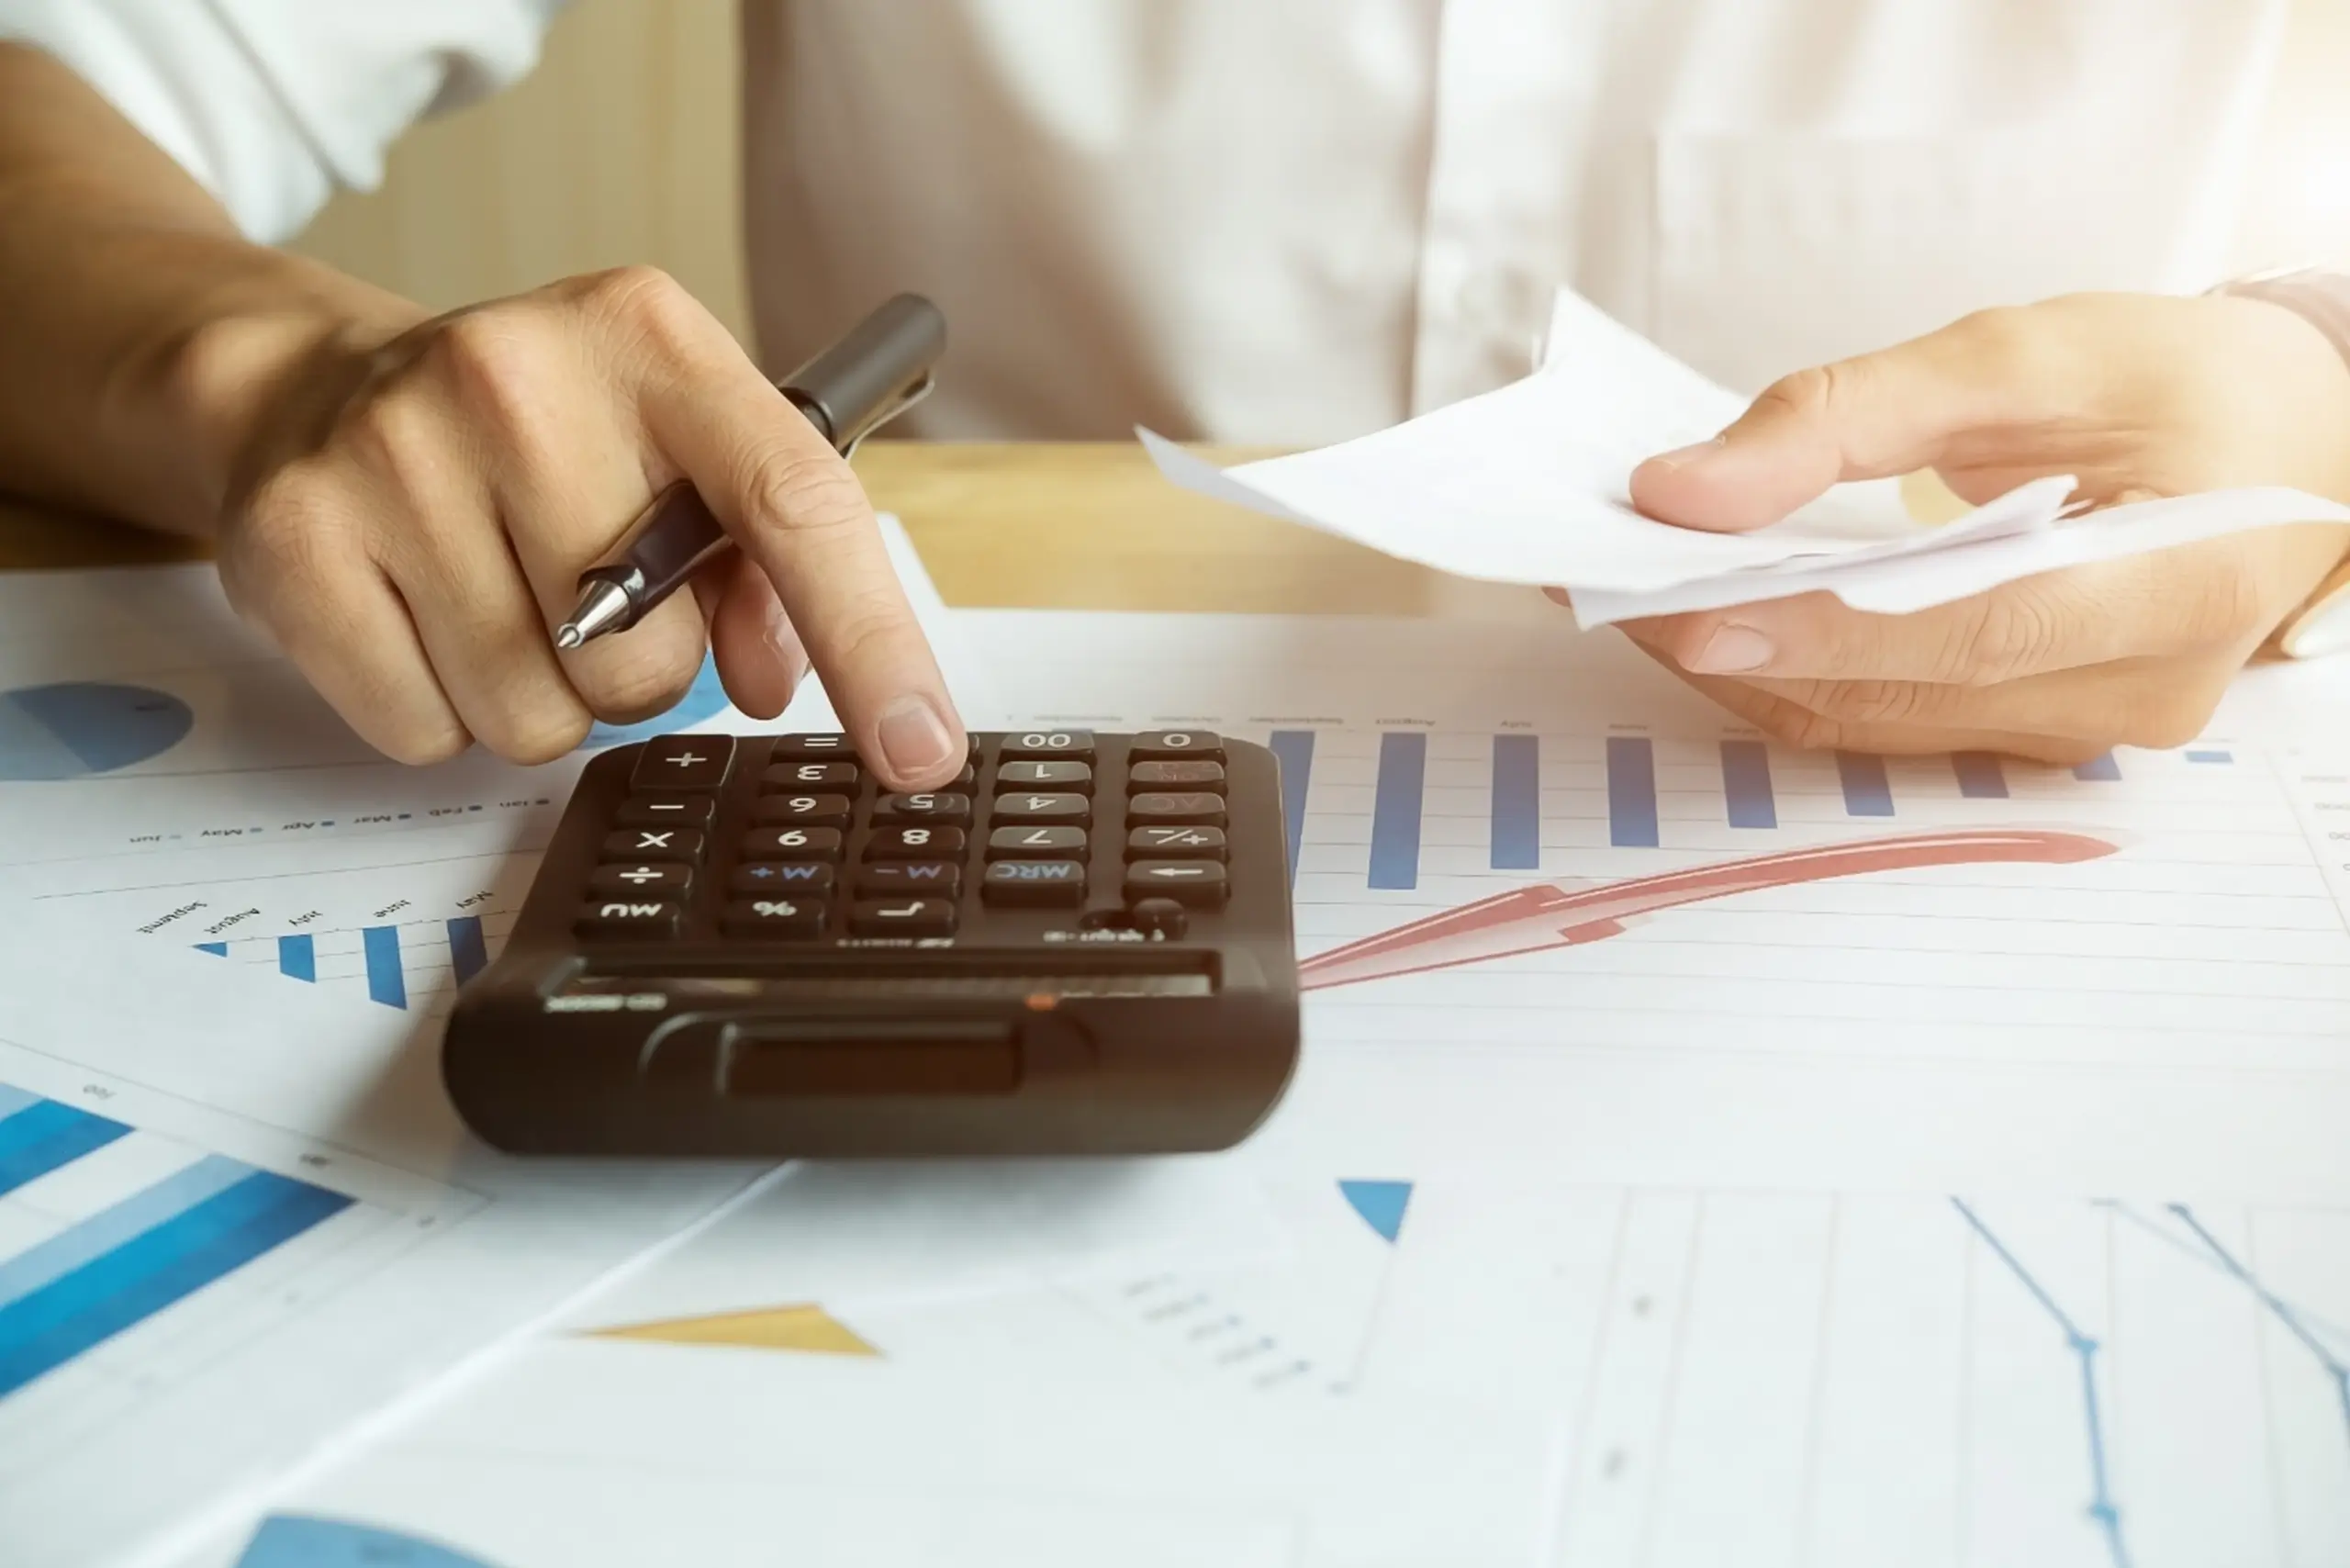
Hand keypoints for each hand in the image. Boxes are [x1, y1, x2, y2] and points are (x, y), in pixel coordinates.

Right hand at [192, 267, 964, 786]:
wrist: (314, 387)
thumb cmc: (542, 437)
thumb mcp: (674, 453)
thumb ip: (762, 567)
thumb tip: (775, 680)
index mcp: (652, 338)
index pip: (794, 503)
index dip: (873, 645)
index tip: (923, 754)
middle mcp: (520, 375)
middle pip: (650, 660)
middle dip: (639, 672)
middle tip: (583, 597)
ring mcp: (396, 449)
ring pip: (536, 716)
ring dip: (536, 698)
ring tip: (495, 597)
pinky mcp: (299, 535)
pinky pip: (425, 731)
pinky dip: (438, 709)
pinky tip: (420, 614)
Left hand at [1609, 293, 2349, 763]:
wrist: (2291, 437)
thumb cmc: (2180, 382)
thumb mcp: (2027, 352)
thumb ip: (1850, 415)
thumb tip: (1684, 489)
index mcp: (2186, 576)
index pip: (1979, 626)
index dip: (1825, 628)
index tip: (1686, 611)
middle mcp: (2142, 686)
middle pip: (1910, 691)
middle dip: (1743, 646)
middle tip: (1606, 589)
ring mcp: (2088, 728)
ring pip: (1882, 724)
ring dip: (1749, 667)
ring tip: (1632, 598)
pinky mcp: (2035, 732)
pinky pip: (1893, 722)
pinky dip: (1796, 673)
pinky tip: (1715, 620)